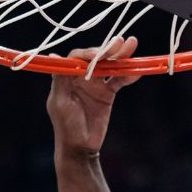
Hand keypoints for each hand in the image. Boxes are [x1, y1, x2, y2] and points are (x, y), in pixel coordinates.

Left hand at [46, 37, 141, 154]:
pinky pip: (118, 80)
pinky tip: (137, 71)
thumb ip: (60, 79)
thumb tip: (53, 55)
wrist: (81, 148)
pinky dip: (128, 75)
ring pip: (109, 66)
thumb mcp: (60, 102)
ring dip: (121, 56)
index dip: (89, 53)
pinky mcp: (107, 93)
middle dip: (108, 50)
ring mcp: (95, 84)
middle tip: (121, 42)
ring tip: (132, 44)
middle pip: (96, 58)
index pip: (78, 57)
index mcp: (67, 77)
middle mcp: (81, 77)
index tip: (99, 55)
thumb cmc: (66, 126)